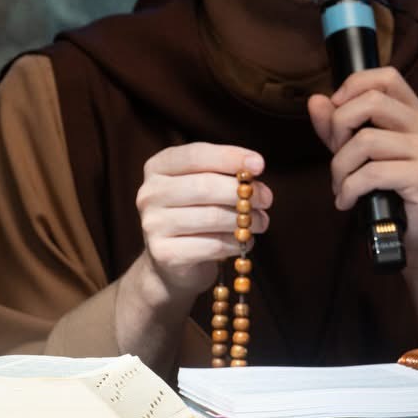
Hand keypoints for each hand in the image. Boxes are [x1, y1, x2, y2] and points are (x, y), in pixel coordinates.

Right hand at [131, 144, 271, 305]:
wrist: (173, 262)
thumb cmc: (197, 213)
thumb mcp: (206, 185)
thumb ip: (225, 173)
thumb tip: (253, 169)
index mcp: (158, 167)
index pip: (196, 155)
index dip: (230, 157)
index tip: (259, 165)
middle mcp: (150, 193)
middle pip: (204, 186)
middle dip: (243, 192)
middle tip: (267, 198)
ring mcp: (152, 224)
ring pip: (212, 217)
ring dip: (245, 220)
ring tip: (261, 222)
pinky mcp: (164, 253)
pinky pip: (211, 245)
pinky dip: (234, 243)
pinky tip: (242, 241)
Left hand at [308, 68, 417, 271]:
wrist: (416, 239)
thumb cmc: (388, 194)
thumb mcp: (357, 155)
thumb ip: (337, 127)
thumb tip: (316, 100)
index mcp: (415, 114)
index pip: (387, 77)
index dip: (353, 87)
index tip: (335, 115)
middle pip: (371, 101)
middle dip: (340, 127)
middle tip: (336, 155)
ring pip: (365, 140)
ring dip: (340, 167)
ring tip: (341, 186)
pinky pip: (372, 173)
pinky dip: (349, 189)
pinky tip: (347, 201)